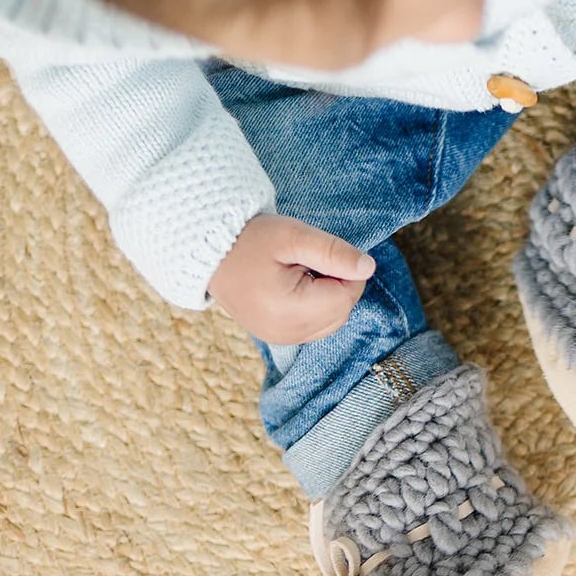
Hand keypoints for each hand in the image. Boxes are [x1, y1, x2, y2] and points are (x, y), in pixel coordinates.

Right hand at [207, 214, 375, 344]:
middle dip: (337, 284)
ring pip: (333, 320)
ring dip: (328, 295)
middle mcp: (286, 333)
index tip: (318, 253)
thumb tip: (368, 268)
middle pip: (342, 311)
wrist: (207, 252)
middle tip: (306, 261)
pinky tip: (294, 287)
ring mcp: (282, 339)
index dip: (345, 271)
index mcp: (288, 311)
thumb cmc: (248, 239)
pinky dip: (316, 306)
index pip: (346, 297)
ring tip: (297, 273)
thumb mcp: (293, 236)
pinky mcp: (280, 337)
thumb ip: (333, 253)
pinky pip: (317, 325)